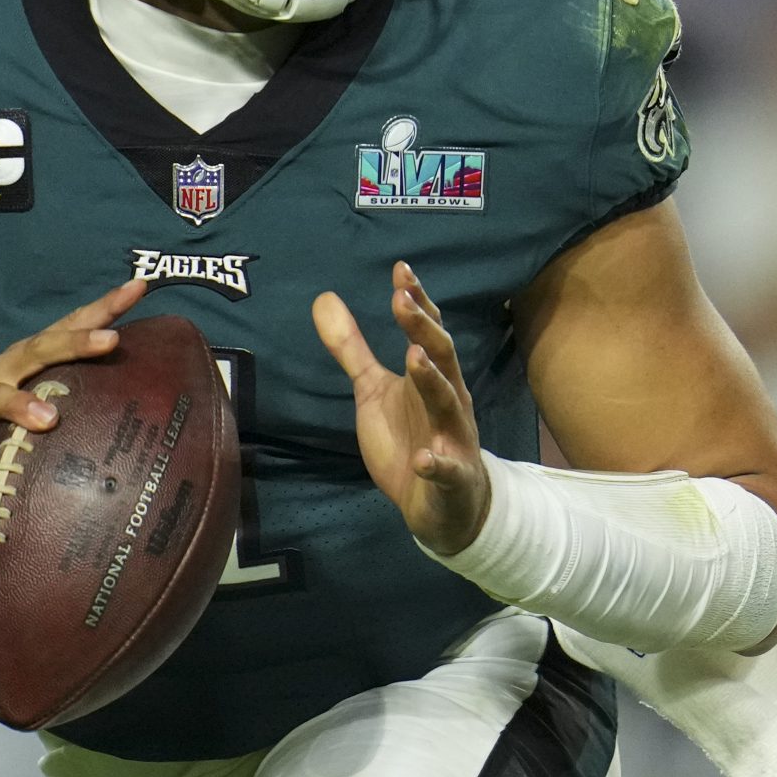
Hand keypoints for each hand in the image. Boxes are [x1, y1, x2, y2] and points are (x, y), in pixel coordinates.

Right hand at [0, 279, 146, 523]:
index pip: (64, 331)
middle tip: (109, 341)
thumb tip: (139, 412)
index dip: (100, 310)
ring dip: (20, 404)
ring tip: (48, 419)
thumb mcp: (33, 416)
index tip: (137, 288)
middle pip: (34, 351)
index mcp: (22, 365)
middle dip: (72, 343)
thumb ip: (73, 407)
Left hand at [312, 261, 489, 554]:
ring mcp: (452, 438)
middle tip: (402, 299)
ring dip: (433, 381)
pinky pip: (446, 469)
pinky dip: (437, 464)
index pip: (426, 332)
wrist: (441, 505)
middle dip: (423, 328)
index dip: (416, 302)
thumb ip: (352, 349)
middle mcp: (448, 400)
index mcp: (429, 377)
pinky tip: (424, 460)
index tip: (400, 271)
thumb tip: (324, 298)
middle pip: (441, 357)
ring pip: (448, 404)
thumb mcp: (373, 391)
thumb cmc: (410, 438)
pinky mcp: (451, 477)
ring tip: (414, 357)